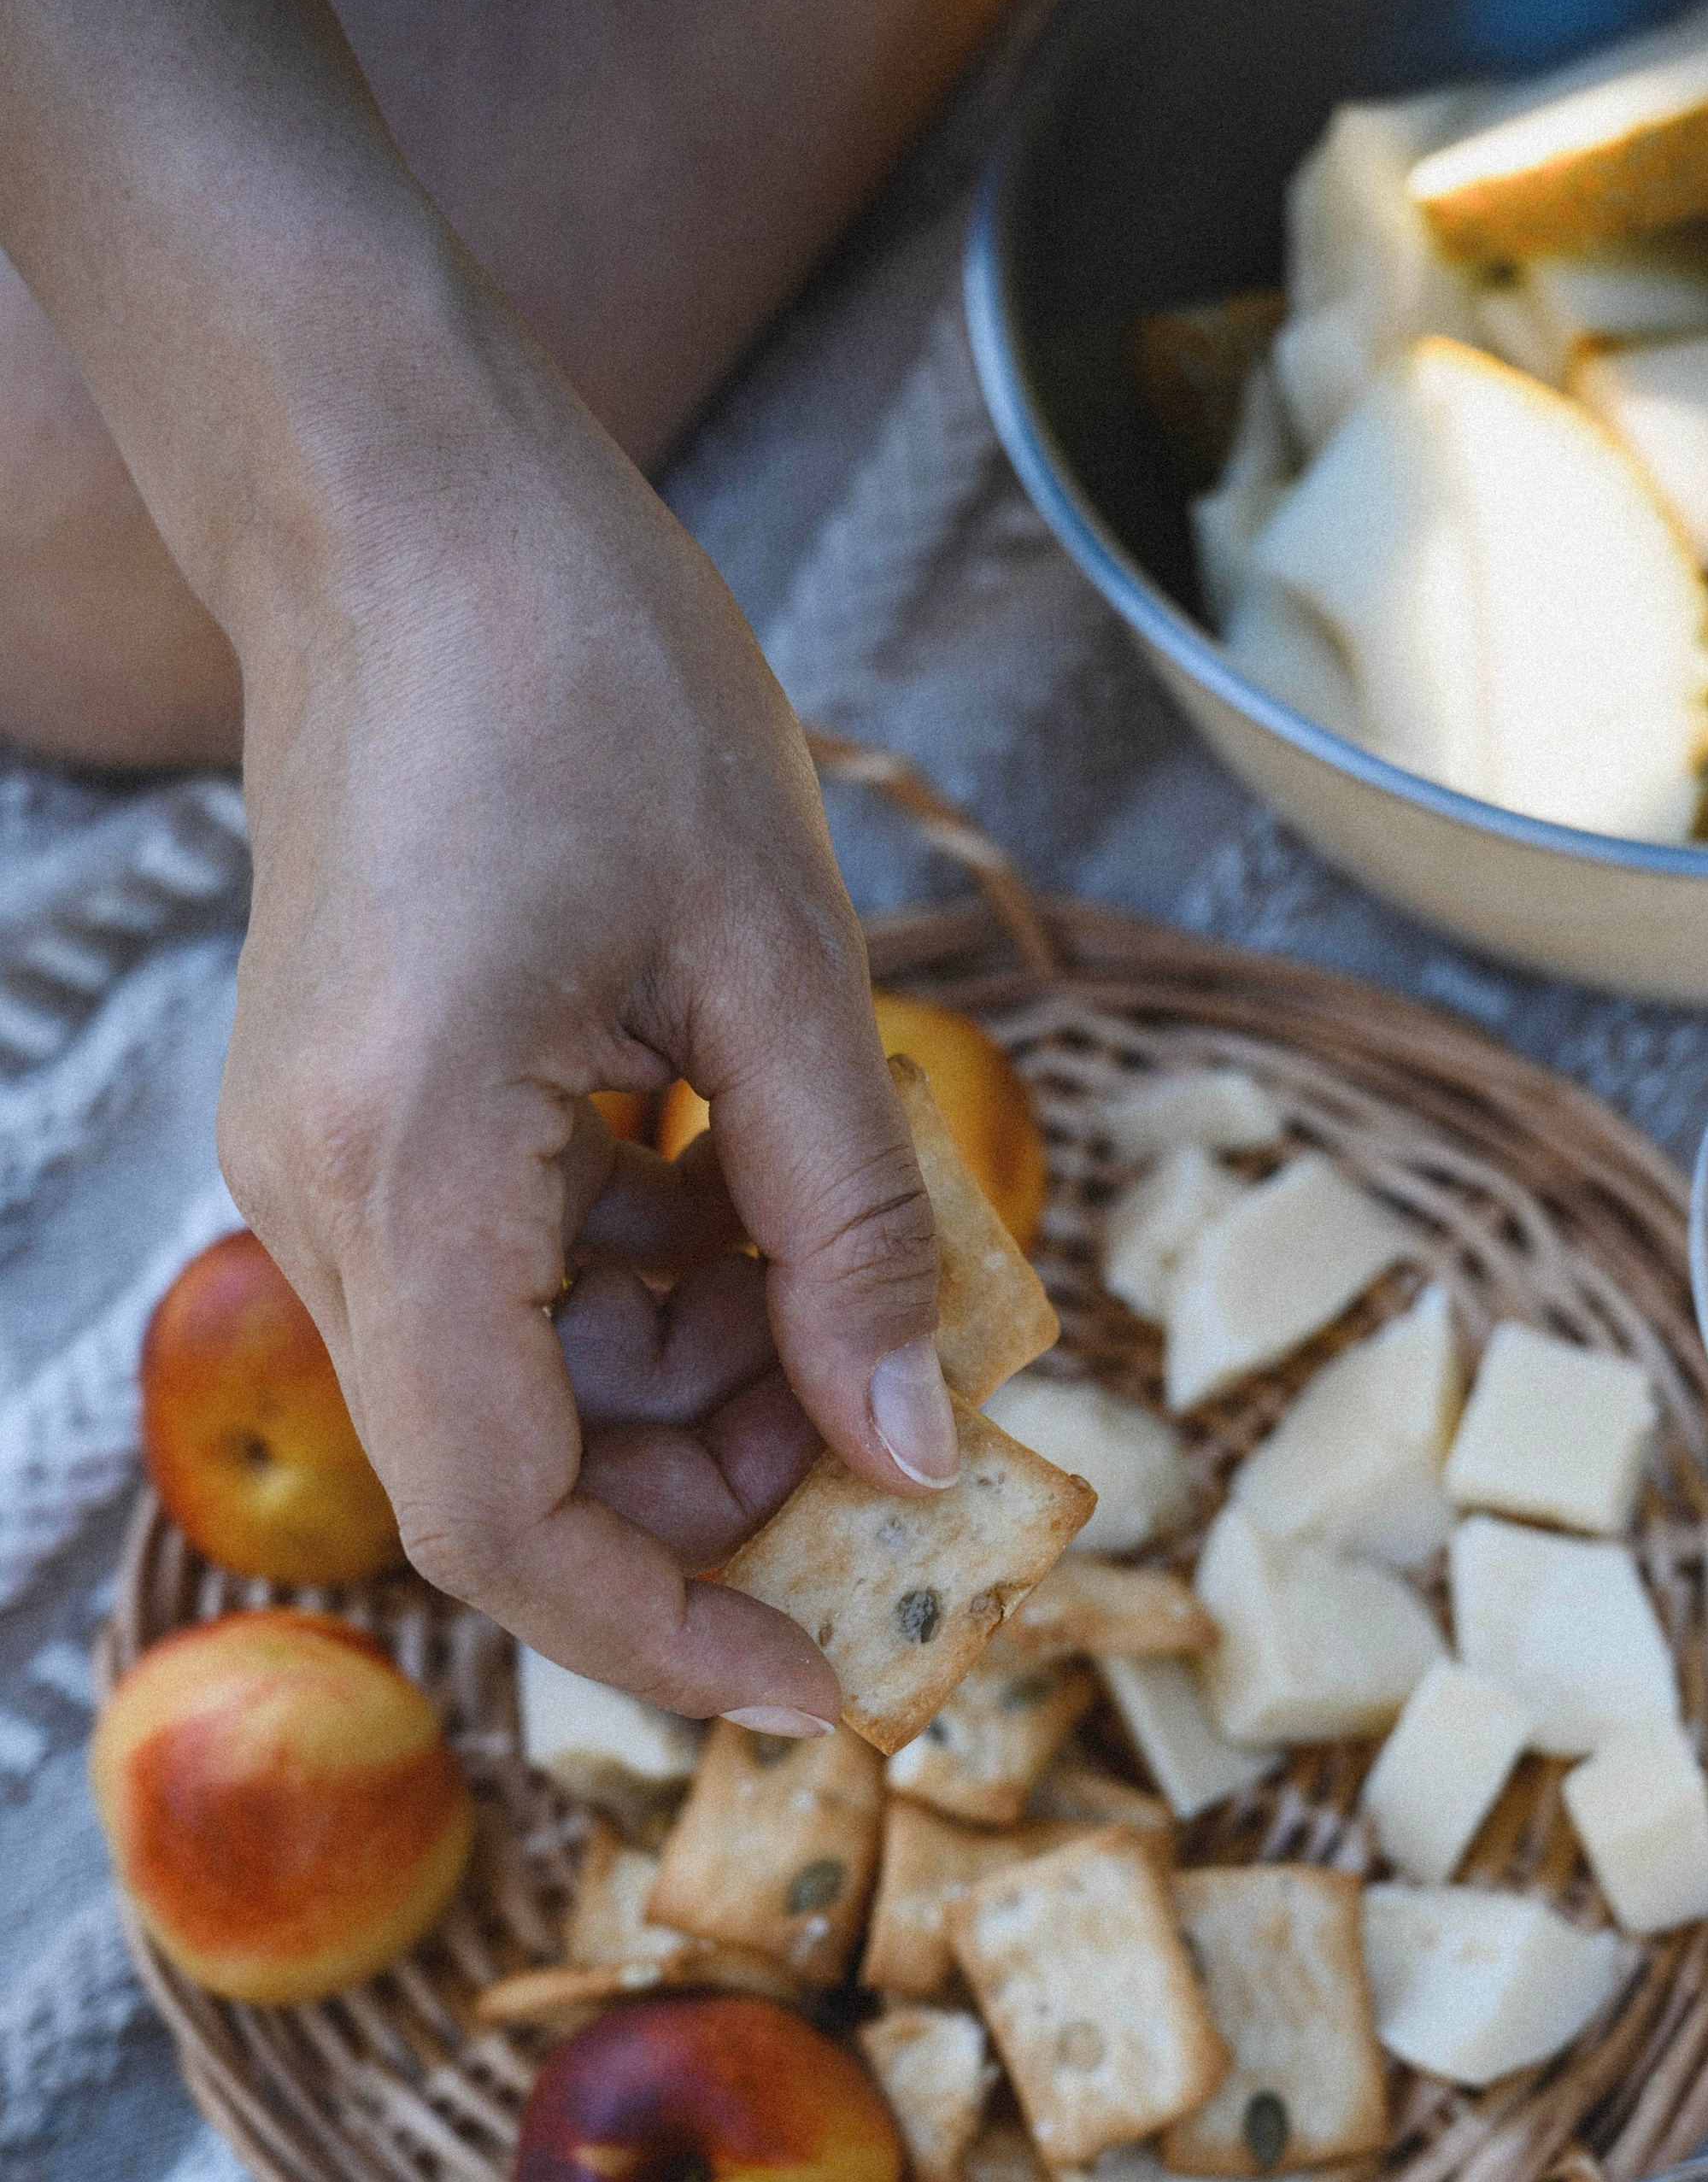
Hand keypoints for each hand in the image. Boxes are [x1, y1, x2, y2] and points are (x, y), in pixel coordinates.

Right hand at [218, 300, 952, 1725]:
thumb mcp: (784, 961)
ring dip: (692, 1381)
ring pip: (517, 1389)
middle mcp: (322, 1191)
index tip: (832, 1675)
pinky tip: (743, 1190)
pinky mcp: (359, 1122)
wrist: (409, 506)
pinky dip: (642, 1287)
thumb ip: (851, 1231)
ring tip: (837, 1268)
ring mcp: (325, 1160)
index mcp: (412, 1160)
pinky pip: (503, 1288)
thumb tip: (912, 1458)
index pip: (501, 1515)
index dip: (666, 1635)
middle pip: (515, 1470)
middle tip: (894, 1421)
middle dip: (714, 1491)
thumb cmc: (594, 675)